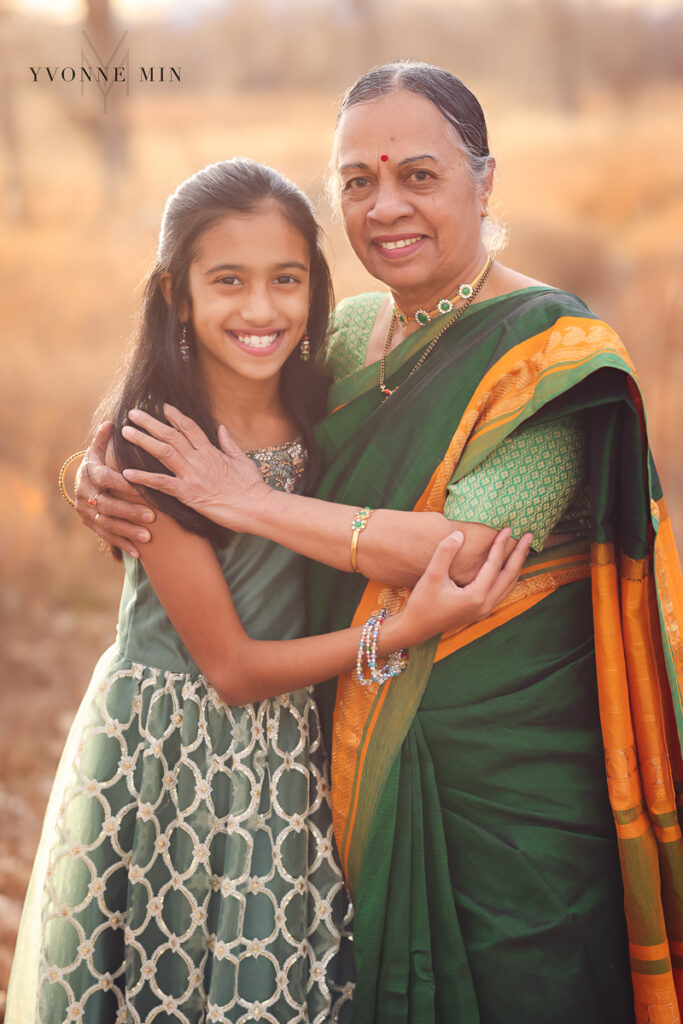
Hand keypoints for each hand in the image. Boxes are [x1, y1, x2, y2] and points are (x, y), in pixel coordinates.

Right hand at [74, 422, 155, 557]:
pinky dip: (123, 544)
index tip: (143, 488)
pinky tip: (139, 553)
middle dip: (130, 511)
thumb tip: (111, 424)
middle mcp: (85, 494)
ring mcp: (86, 511)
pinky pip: (107, 537)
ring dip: (128, 531)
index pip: (107, 479)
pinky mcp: (90, 525)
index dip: (124, 484)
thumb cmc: (99, 463)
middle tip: (152, 517)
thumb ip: (105, 440)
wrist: (81, 482)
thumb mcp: (99, 450)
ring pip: (107, 523)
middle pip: (107, 504)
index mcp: (90, 473)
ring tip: (148, 537)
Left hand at [120, 404, 267, 531]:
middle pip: (171, 435)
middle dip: (150, 422)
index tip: (162, 407)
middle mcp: (199, 459)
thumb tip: (221, 428)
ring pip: (163, 452)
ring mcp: (192, 475)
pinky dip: (144, 478)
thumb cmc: (252, 486)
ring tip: (126, 432)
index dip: (174, 416)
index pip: (189, 427)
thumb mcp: (243, 459)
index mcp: (211, 451)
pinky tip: (126, 473)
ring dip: (143, 441)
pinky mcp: (188, 494)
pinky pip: (161, 483)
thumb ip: (229, 443)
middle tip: (133, 413)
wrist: (256, 506)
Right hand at [400, 527, 532, 646]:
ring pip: (508, 585)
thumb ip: (445, 553)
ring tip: (523, 549)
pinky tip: (508, 568)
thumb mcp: (431, 576)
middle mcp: (485, 605)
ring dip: (516, 566)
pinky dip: (508, 577)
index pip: (494, 566)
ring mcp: (484, 610)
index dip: (501, 545)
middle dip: (519, 555)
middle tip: (529, 535)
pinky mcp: (480, 611)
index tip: (508, 528)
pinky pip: (502, 592)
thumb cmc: (422, 603)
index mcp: (476, 596)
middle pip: (509, 576)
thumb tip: (459, 534)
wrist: (415, 628)